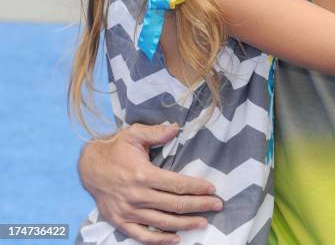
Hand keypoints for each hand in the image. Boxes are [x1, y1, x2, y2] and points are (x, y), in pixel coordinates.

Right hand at [78, 123, 222, 244]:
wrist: (89, 166)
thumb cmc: (116, 148)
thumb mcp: (134, 134)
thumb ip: (156, 132)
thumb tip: (176, 128)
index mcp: (142, 174)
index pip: (177, 185)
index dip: (197, 188)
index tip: (212, 189)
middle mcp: (137, 196)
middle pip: (174, 205)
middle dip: (199, 206)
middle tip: (217, 206)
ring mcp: (128, 212)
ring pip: (162, 222)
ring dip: (185, 224)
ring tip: (203, 222)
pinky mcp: (120, 222)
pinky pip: (142, 236)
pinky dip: (160, 240)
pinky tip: (176, 238)